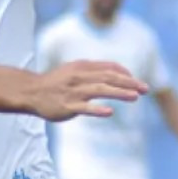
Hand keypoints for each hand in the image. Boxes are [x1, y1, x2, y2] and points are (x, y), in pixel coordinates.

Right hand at [26, 60, 147, 120]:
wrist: (31, 91)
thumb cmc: (56, 82)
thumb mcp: (74, 70)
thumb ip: (93, 70)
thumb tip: (116, 73)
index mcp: (82, 66)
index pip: (109, 67)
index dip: (125, 73)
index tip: (136, 81)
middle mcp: (80, 76)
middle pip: (108, 77)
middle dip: (129, 83)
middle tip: (145, 89)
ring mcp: (73, 91)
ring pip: (99, 90)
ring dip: (118, 93)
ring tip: (135, 97)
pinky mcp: (67, 106)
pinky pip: (84, 107)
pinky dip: (97, 109)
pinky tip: (110, 112)